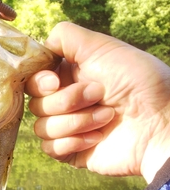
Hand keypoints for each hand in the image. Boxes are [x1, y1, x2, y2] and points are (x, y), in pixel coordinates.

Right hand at [25, 22, 169, 182]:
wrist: (160, 124)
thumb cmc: (139, 83)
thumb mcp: (104, 48)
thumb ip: (67, 37)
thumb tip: (43, 43)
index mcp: (69, 77)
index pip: (34, 79)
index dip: (39, 81)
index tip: (55, 81)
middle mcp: (65, 102)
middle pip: (35, 103)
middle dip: (67, 100)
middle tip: (98, 95)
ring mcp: (67, 128)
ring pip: (41, 127)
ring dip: (76, 122)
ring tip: (107, 117)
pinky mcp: (71, 152)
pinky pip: (50, 148)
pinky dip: (73, 142)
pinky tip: (98, 138)